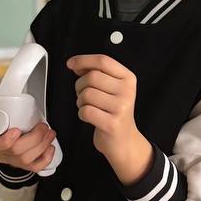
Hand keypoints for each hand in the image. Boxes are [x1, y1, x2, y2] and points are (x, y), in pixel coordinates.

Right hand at [0, 121, 56, 175]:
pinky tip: (50, 148)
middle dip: (34, 138)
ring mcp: (13, 161)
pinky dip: (45, 158)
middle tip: (43, 126)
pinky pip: (35, 167)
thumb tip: (4, 82)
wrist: (1, 139)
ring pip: (27, 159)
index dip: (6, 140)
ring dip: (43, 145)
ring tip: (50, 133)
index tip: (16, 130)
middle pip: (17, 151)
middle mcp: (1, 153)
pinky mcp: (24, 166)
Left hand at [67, 54, 152, 184]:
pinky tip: (89, 117)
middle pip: (92, 77)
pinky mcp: (112, 123)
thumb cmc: (114, 113)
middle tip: (83, 94)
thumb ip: (97, 73)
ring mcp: (121, 108)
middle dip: (80, 85)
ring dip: (80, 101)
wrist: (124, 141)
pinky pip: (86, 111)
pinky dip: (81, 113)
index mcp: (128, 78)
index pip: (103, 61)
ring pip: (87, 94)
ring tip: (88, 107)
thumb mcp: (112, 89)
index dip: (84, 60)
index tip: (72, 63)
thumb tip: (77, 64)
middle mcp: (127, 91)